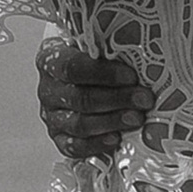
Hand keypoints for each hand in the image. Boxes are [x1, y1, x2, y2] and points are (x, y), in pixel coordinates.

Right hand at [36, 37, 151, 160]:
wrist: (80, 72)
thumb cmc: (93, 57)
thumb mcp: (98, 44)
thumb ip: (111, 48)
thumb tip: (144, 57)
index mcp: (51, 59)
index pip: (72, 67)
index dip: (104, 73)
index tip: (131, 76)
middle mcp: (48, 89)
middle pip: (80, 98)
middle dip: (117, 99)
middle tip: (144, 99)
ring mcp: (52, 115)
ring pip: (78, 124)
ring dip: (112, 122)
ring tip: (137, 118)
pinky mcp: (59, 136)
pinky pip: (74, 146)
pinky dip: (96, 144)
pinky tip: (116, 138)